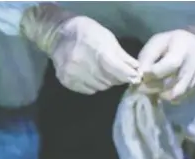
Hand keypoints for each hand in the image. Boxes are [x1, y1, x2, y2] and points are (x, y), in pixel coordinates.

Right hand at [21, 5, 140, 94]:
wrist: (59, 35)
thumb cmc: (87, 33)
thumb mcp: (107, 38)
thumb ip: (121, 55)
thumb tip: (136, 69)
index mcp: (96, 50)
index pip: (117, 70)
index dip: (128, 75)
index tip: (134, 77)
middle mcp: (83, 64)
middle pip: (109, 81)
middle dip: (117, 78)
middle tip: (117, 73)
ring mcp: (73, 74)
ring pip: (99, 87)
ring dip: (105, 82)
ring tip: (102, 72)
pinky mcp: (66, 81)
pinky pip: (88, 90)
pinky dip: (93, 85)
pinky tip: (91, 76)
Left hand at [137, 30, 194, 101]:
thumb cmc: (172, 42)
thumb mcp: (156, 43)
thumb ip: (147, 59)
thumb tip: (139, 75)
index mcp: (182, 50)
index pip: (170, 66)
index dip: (152, 74)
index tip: (142, 75)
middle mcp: (193, 65)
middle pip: (170, 84)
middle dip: (152, 88)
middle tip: (142, 86)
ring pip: (176, 95)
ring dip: (161, 95)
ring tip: (153, 88)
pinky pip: (182, 97)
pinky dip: (170, 97)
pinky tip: (164, 90)